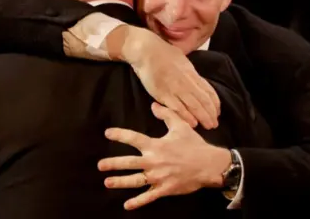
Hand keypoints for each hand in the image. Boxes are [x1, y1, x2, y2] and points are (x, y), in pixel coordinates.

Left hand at [98, 103, 230, 209]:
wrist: (209, 165)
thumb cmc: (194, 145)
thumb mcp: (181, 126)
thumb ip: (166, 114)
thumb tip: (153, 105)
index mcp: (156, 145)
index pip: (134, 138)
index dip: (120, 135)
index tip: (107, 133)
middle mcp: (155, 161)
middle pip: (130, 162)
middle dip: (113, 163)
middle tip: (100, 165)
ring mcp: (159, 177)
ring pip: (136, 180)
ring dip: (120, 182)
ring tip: (107, 182)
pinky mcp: (165, 189)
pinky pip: (149, 196)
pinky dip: (138, 202)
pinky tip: (127, 205)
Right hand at [121, 28, 219, 128]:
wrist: (146, 51)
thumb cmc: (163, 53)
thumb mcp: (182, 60)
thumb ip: (190, 72)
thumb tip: (197, 80)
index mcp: (192, 73)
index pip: (208, 90)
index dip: (215, 103)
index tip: (217, 112)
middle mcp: (186, 81)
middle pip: (203, 100)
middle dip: (211, 114)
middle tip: (214, 124)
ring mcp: (175, 88)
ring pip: (194, 106)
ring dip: (202, 117)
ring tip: (208, 126)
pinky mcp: (163, 94)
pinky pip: (178, 108)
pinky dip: (187, 117)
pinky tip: (192, 124)